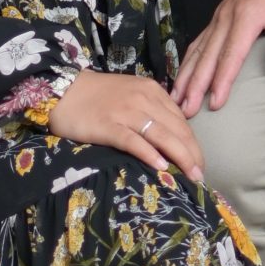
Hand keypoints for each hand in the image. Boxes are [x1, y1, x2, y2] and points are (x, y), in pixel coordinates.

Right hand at [49, 69, 205, 188]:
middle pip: (178, 129)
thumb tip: (173, 136)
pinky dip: (150, 154)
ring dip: (181, 157)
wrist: (64, 89)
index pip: (182, 120)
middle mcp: (144, 99)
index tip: (199, 162)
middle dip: (193, 154)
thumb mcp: (132, 95)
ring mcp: (126, 112)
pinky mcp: (109, 126)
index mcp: (152, 91)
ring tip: (191, 176)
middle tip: (201, 176)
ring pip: (163, 136)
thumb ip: (153, 109)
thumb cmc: (98, 96)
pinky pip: (134, 141)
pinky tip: (162, 167)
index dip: (193, 143)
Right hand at [170, 0, 264, 114]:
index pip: (232, 54)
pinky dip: (188, 60)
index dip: (222, 81)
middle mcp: (228, 16)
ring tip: (176, 99)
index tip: (215, 103)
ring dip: (186, 75)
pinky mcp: (219, 16)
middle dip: (196, 85)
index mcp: (248, 15)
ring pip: (198, 49)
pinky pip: (200, 40)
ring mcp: (220, 15)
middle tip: (186, 110)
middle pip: (208, 55)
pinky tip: (182, 76)